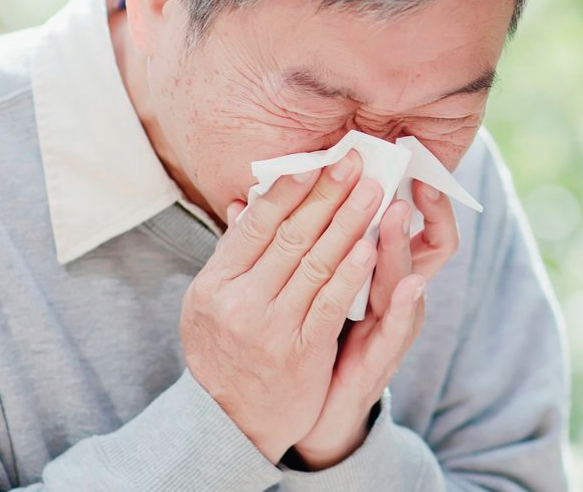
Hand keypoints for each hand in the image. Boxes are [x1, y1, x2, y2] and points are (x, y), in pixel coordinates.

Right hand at [179, 150, 383, 462]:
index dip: (288, 189)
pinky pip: (331, 303)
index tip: (315, 161)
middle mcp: (240, 302)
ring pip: (316, 264)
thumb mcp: (209, 302)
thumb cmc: (222, 350)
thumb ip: (234, 254)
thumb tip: (247, 201)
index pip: (256, 225)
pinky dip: (352, 272)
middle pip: (290, 237)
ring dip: (348, 224)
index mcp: (215, 284)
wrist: (228, 421)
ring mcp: (271, 328)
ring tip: (373, 193)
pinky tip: (371, 245)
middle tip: (355, 164)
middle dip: (327, 196)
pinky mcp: (302, 352)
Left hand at [289, 179, 461, 469]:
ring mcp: (388, 329)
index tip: (401, 151)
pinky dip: (404, 307)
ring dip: (403, 246)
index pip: (397, 225)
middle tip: (408, 169)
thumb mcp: (305, 292)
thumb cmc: (310, 345)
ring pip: (405, 281)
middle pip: (406, 244)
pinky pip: (399, 332)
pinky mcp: (384, 361)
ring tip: (402, 210)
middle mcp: (386, 298)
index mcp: (367, 275)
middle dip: (405, 206)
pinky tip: (411, 284)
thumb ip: (288, 250)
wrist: (315, 417)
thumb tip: (246, 202)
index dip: (404, 193)